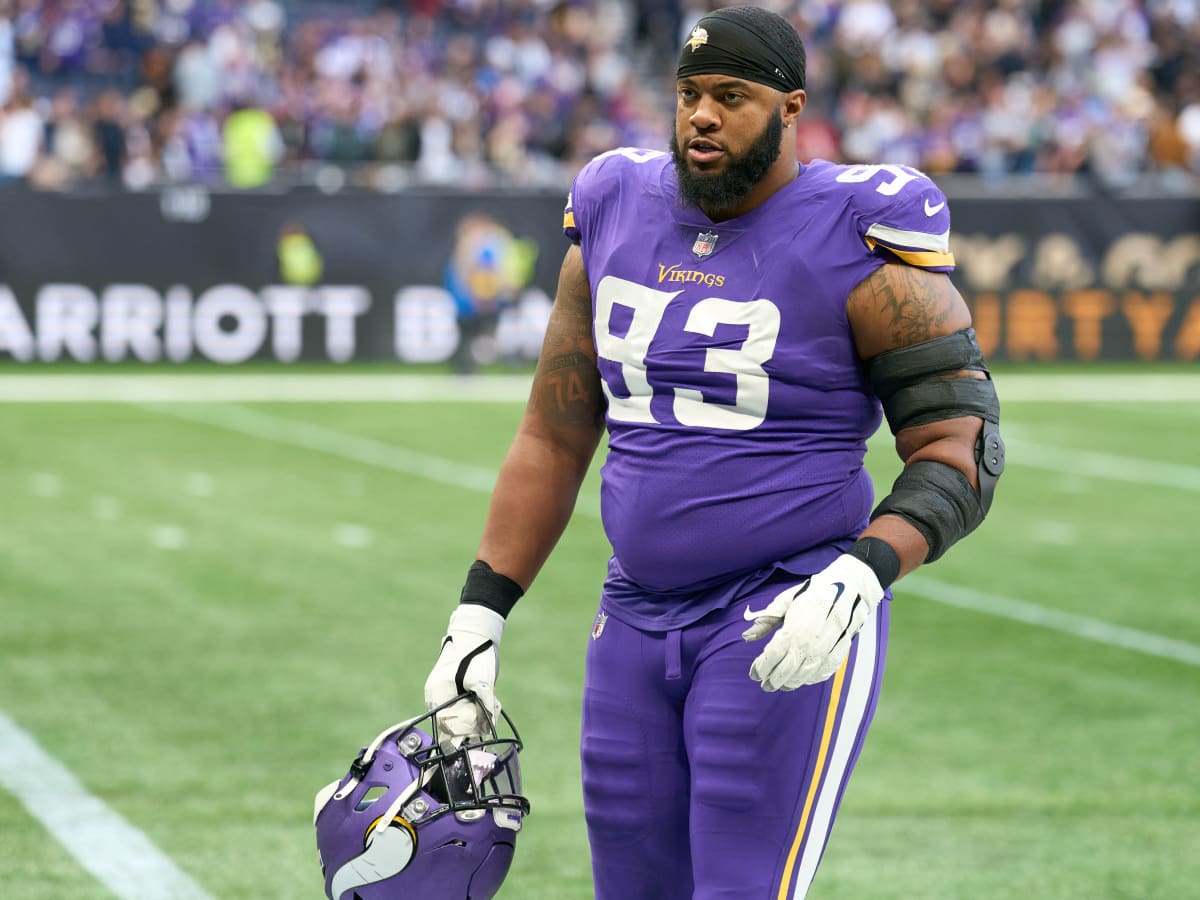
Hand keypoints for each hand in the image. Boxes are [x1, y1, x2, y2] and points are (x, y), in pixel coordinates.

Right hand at [423, 604, 504, 740]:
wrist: (474, 632)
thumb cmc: (477, 654)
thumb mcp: (483, 682)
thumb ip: (484, 706)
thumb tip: (489, 729)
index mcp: (438, 693)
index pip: (448, 724)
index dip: (466, 729)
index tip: (484, 728)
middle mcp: (433, 694)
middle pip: (451, 720)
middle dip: (472, 721)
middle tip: (491, 714)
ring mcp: (437, 689)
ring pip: (455, 712)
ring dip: (474, 713)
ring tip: (490, 703)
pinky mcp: (444, 686)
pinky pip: (455, 703)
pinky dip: (470, 704)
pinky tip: (484, 697)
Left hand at [742, 554, 882, 690]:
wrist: (848, 589)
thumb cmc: (813, 593)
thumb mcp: (785, 601)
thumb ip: (766, 620)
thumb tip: (746, 636)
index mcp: (792, 633)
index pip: (771, 658)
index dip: (760, 669)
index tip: (754, 674)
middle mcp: (807, 647)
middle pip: (785, 672)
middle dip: (772, 681)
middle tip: (765, 684)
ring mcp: (824, 653)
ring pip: (803, 677)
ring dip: (789, 684)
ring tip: (781, 685)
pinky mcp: (838, 655)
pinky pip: (821, 674)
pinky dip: (809, 680)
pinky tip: (802, 679)